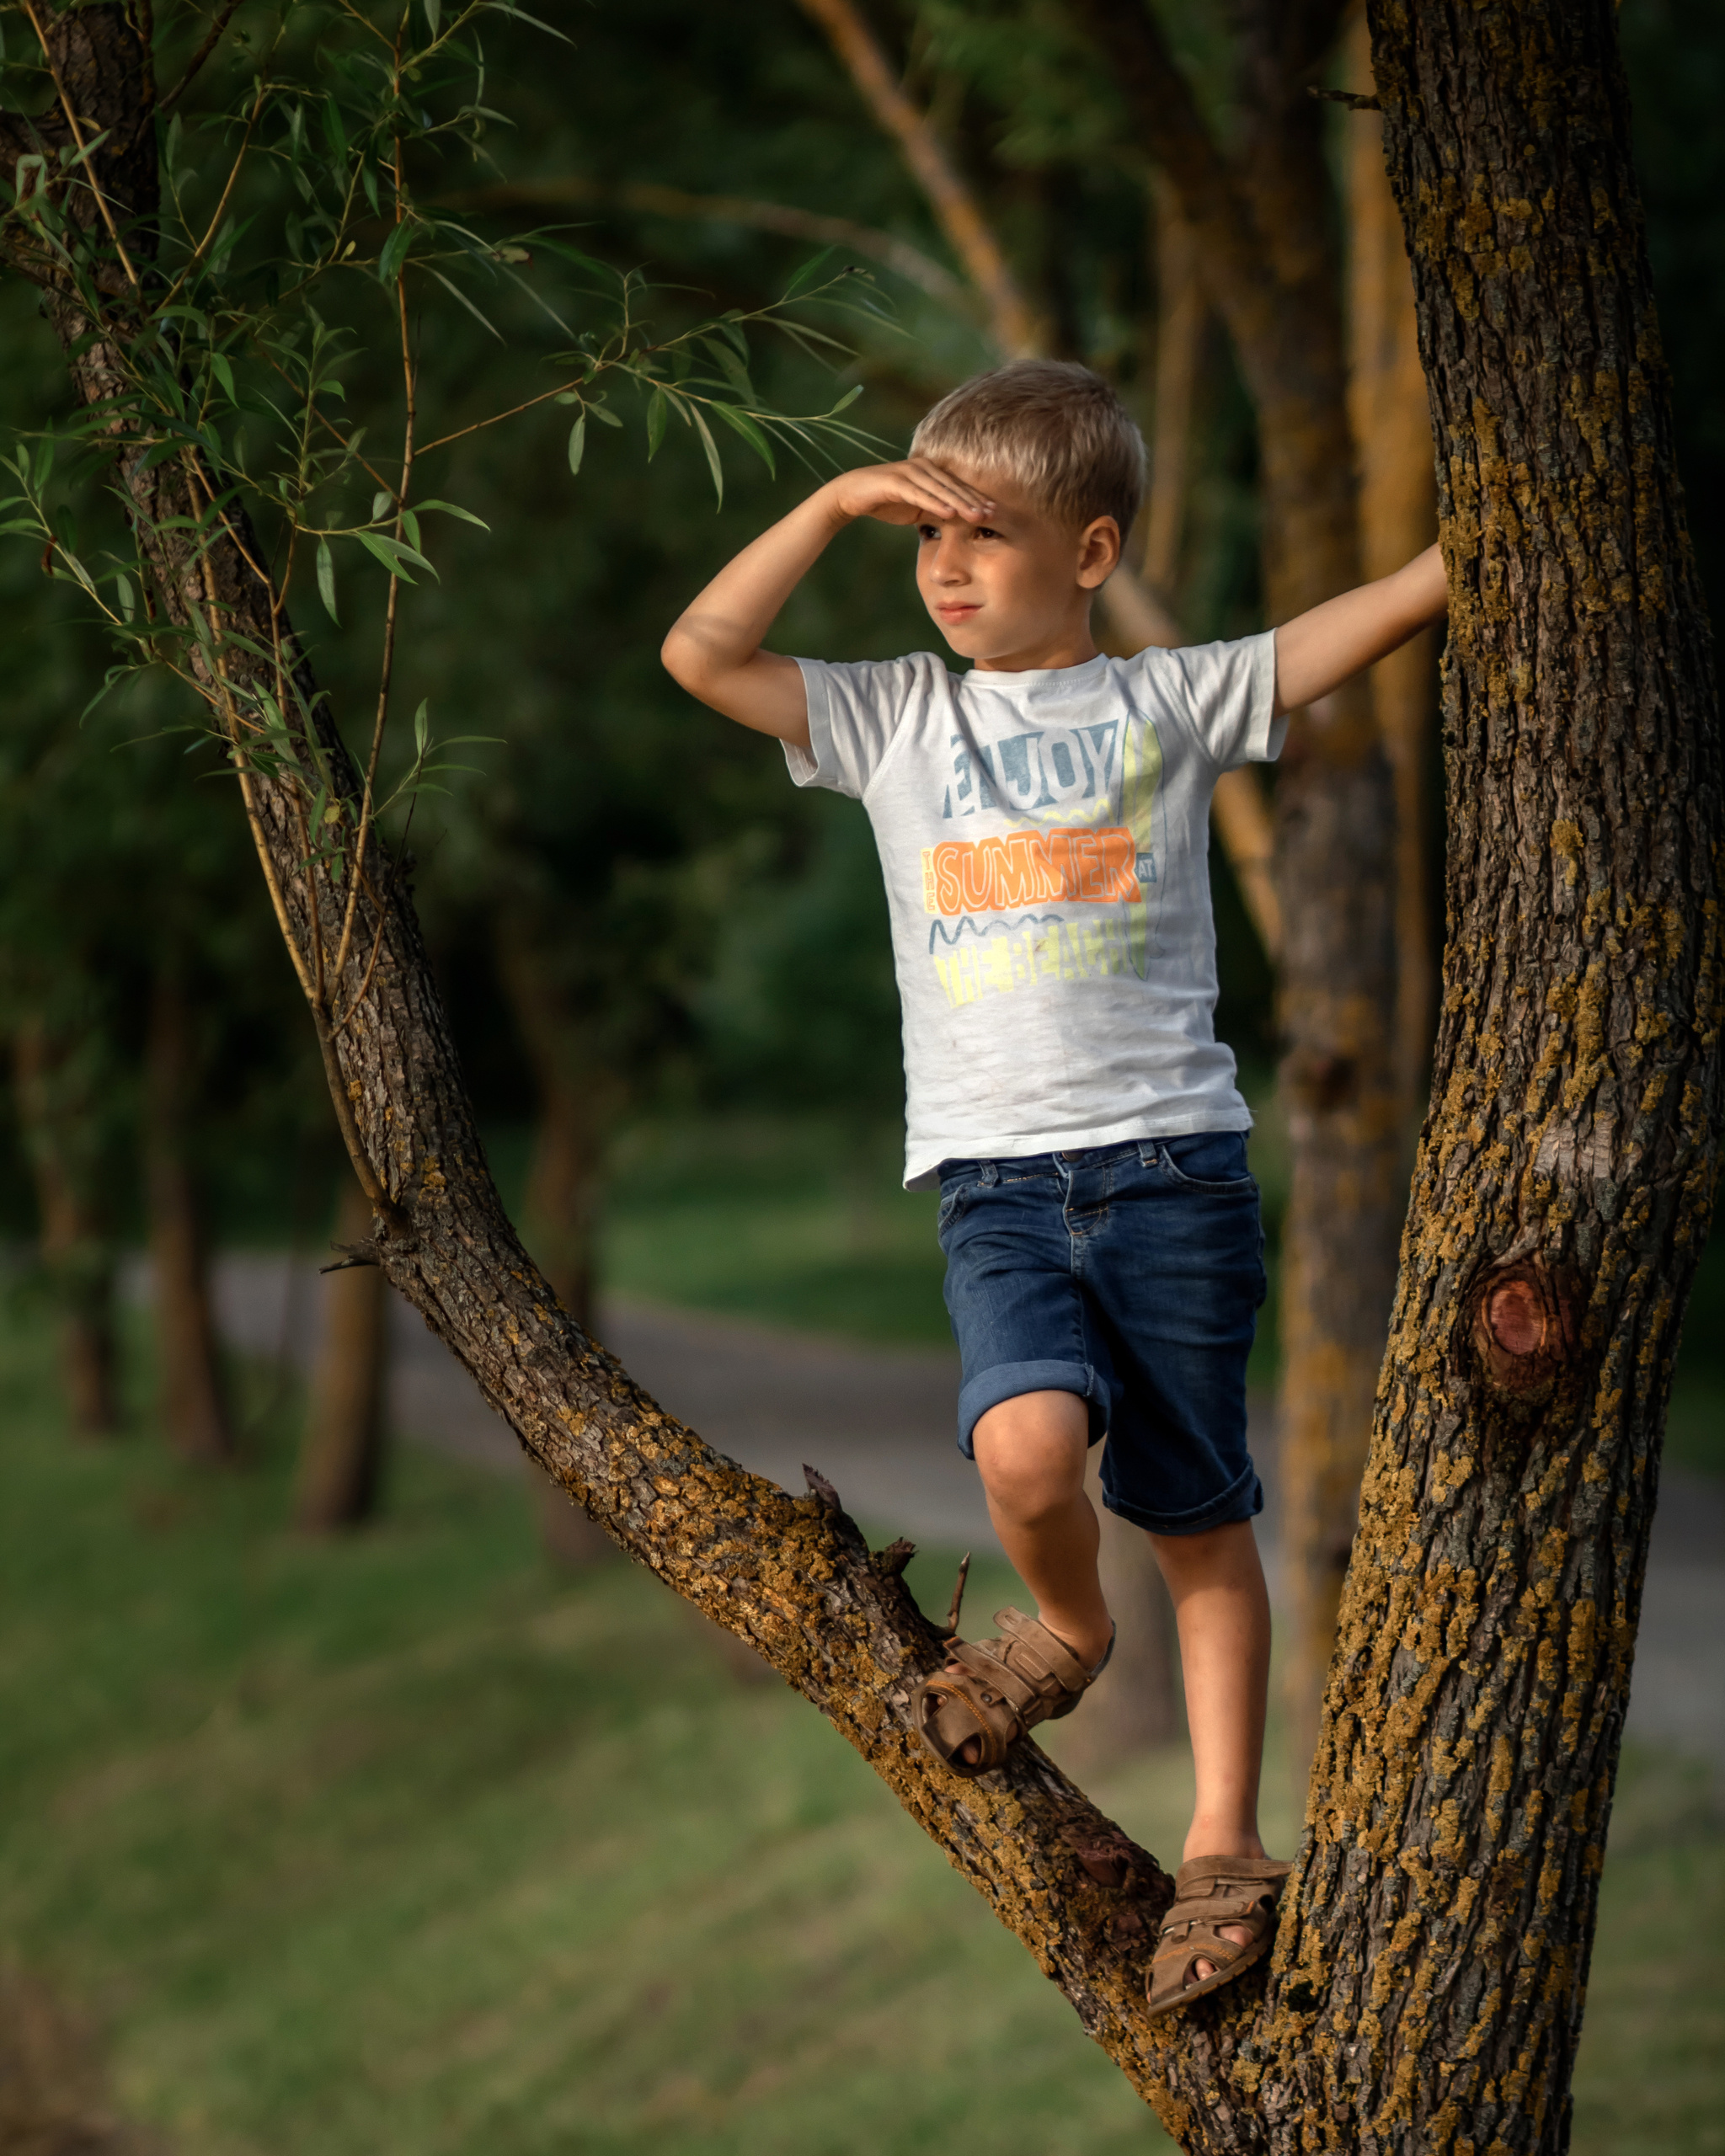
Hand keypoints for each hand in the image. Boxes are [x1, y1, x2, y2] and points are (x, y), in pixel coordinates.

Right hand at [823, 458, 996, 529]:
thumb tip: (956, 521)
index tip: (994, 513)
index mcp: (931, 471)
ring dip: (959, 503)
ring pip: (940, 489)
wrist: (852, 495)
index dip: (976, 499)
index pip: (958, 487)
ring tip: (976, 516)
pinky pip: (919, 494)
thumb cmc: (886, 501)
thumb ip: (935, 509)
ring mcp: (909, 472)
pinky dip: (934, 503)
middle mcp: (923, 467)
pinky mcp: (896, 481)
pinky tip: (948, 513)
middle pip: (953, 486)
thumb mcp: (916, 507)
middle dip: (974, 501)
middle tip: (992, 515)